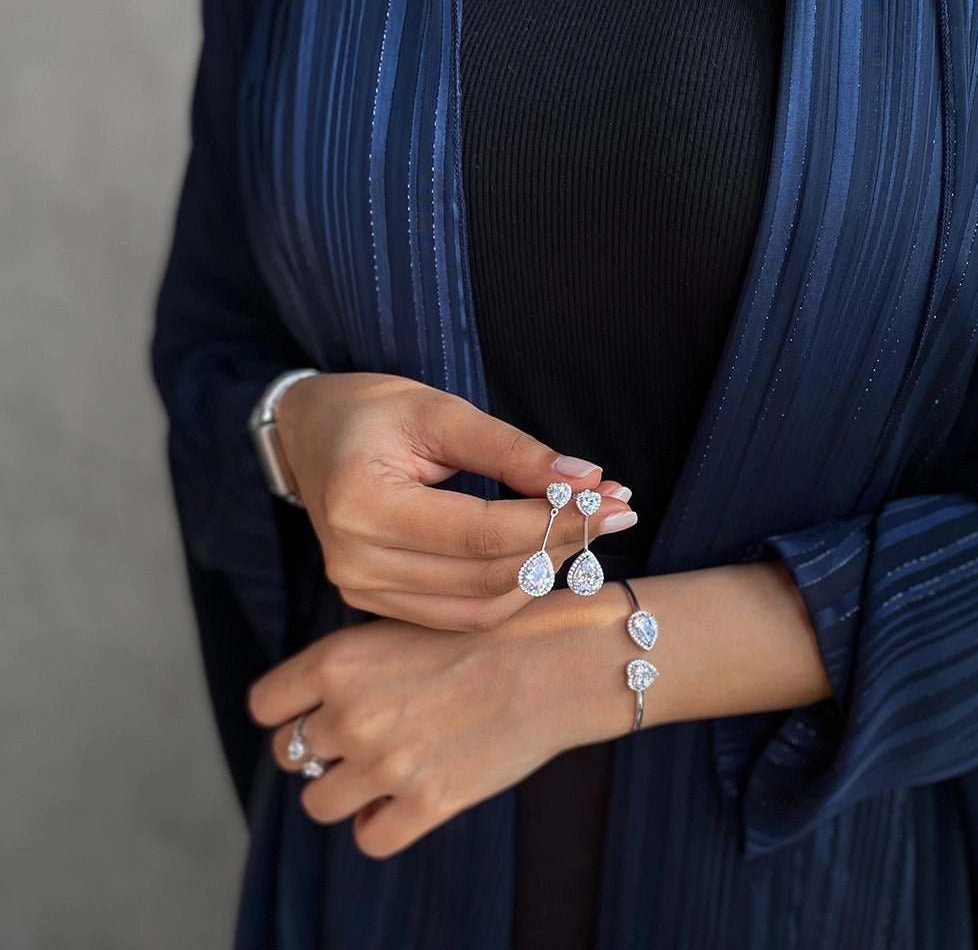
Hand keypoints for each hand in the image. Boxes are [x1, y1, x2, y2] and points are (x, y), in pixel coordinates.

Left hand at [247, 596, 630, 857]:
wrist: (555, 660)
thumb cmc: (486, 634)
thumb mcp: (404, 626)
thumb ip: (352, 665)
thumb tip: (316, 708)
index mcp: (339, 660)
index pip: (265, 706)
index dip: (288, 710)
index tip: (313, 711)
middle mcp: (351, 713)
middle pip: (291, 755)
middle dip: (324, 747)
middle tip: (369, 732)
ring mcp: (386, 764)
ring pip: (320, 804)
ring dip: (347, 789)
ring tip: (387, 766)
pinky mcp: (426, 805)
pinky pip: (369, 838)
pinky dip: (382, 823)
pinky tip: (409, 796)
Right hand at [273, 372, 635, 629]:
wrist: (311, 434)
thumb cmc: (373, 411)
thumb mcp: (441, 411)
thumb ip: (512, 451)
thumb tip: (587, 480)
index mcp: (362, 504)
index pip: (481, 532)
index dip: (556, 519)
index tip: (614, 496)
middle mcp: (354, 560)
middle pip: (486, 576)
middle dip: (563, 543)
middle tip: (616, 509)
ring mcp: (360, 590)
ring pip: (481, 607)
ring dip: (544, 570)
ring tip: (587, 527)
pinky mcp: (374, 603)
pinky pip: (461, 616)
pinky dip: (513, 589)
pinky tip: (545, 551)